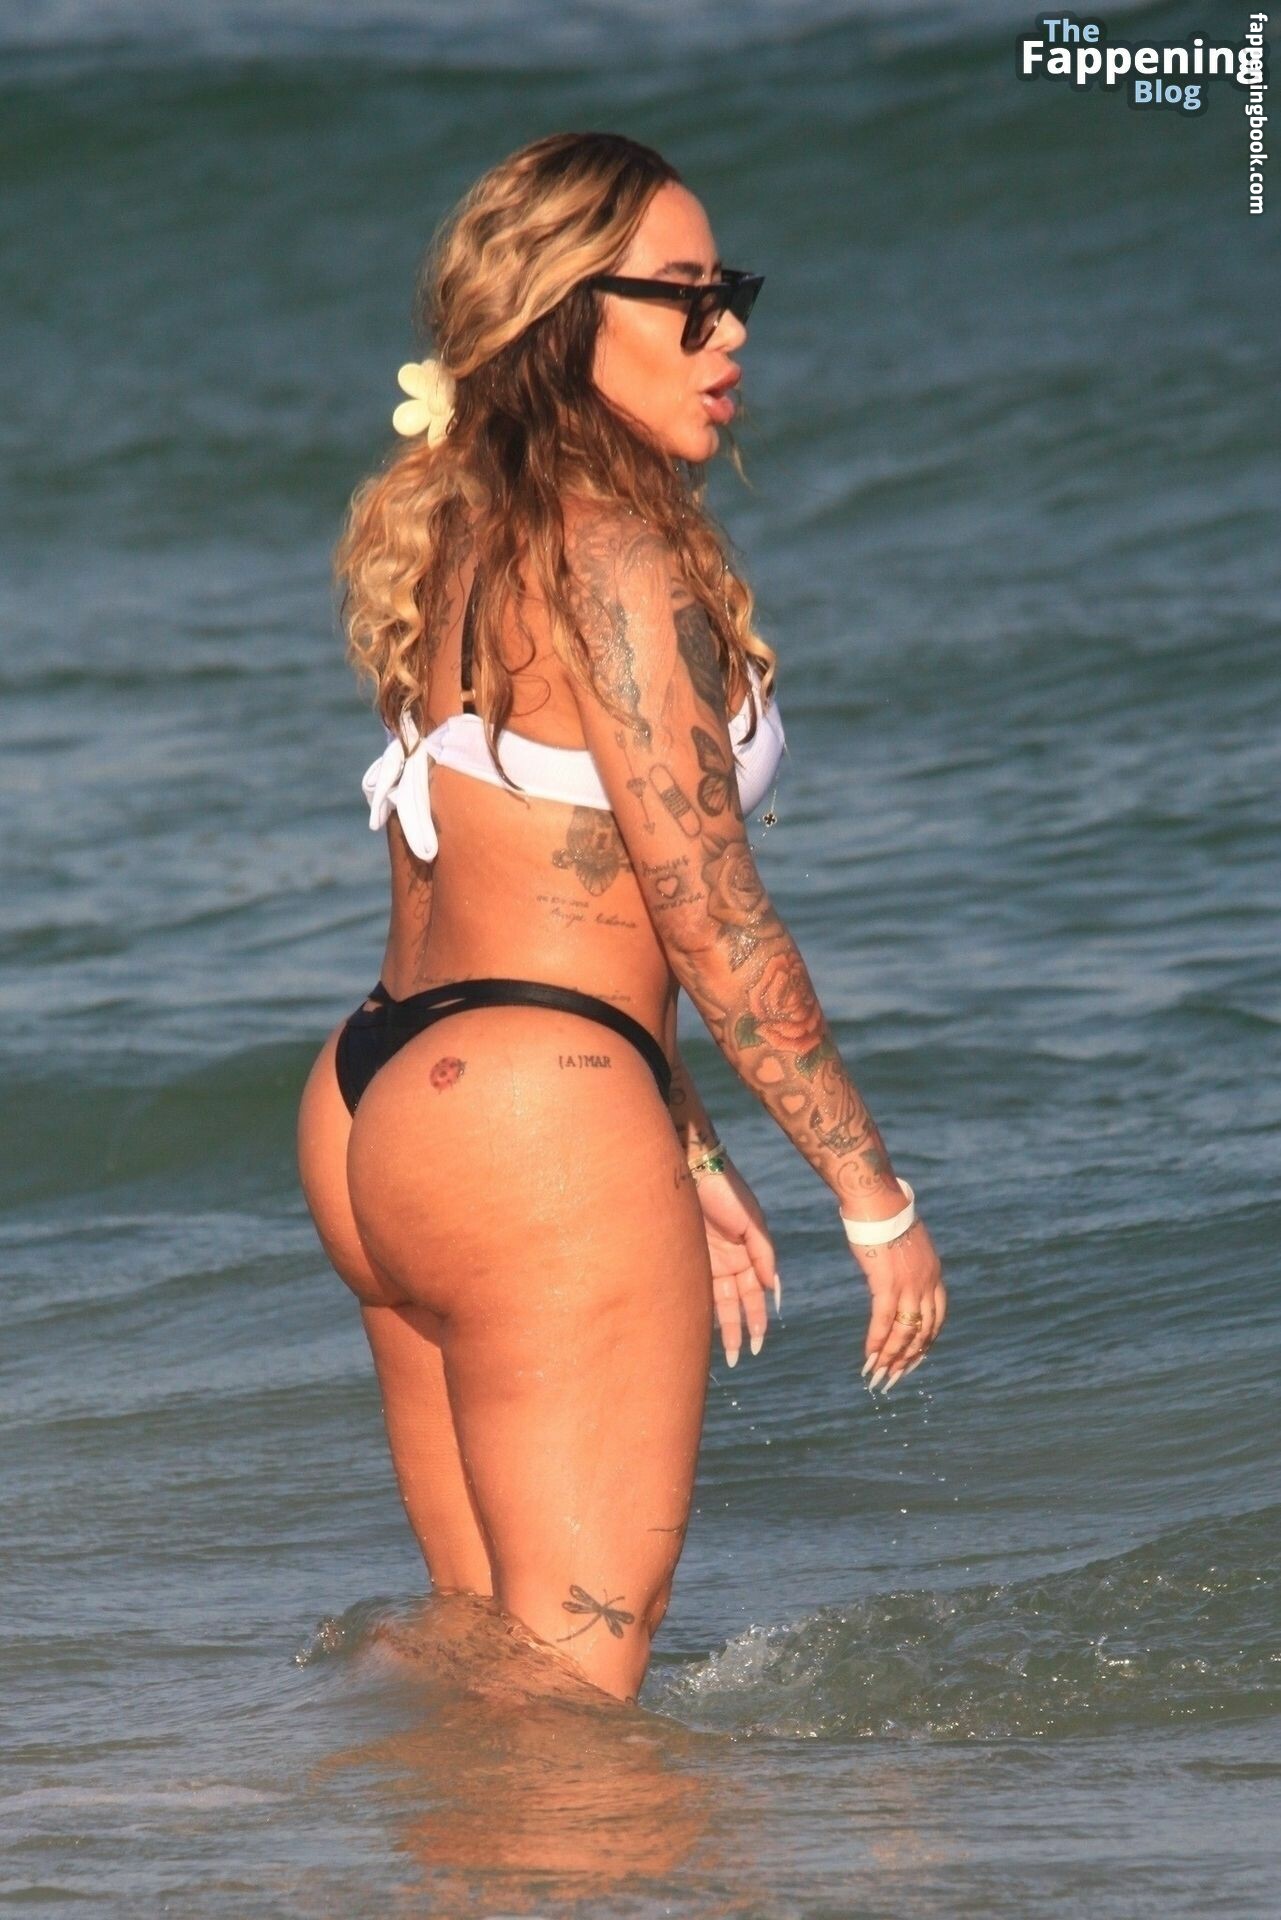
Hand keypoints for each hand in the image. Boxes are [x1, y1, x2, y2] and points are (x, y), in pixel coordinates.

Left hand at [694, 1158, 778, 1367]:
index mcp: (749, 1254)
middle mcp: (730, 1262)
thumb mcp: (752, 1223)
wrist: (693, 1168)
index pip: (756, 1294)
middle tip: (742, 1358)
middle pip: (736, 1304)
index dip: (758, 1319)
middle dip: (740, 1331)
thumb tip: (773, 1290)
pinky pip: (695, 1290)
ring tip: (726, 1354)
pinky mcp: (687, 1258)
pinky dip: (699, 1310)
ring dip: (722, 1327)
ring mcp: (708, 1261)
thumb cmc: (727, 1191)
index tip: (759, 1343)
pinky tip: (698, 1330)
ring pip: (716, 1302)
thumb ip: (764, 1255)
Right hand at [846, 1216, 945, 1393]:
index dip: (925, 1343)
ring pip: (904, 1333)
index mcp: (934, 1275)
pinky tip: (869, 1357)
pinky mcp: (887, 1284)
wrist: (878, 1200)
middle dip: (908, 1358)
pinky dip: (877, 1342)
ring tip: (879, 1375)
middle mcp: (927, 1284)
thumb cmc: (887, 1216)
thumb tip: (898, 1268)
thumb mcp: (908, 1242)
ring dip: (891, 1357)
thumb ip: (909, 1262)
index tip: (913, 1359)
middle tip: (894, 1377)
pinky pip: (884, 1322)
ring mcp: (909, 1285)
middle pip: (923, 1332)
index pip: (936, 1320)